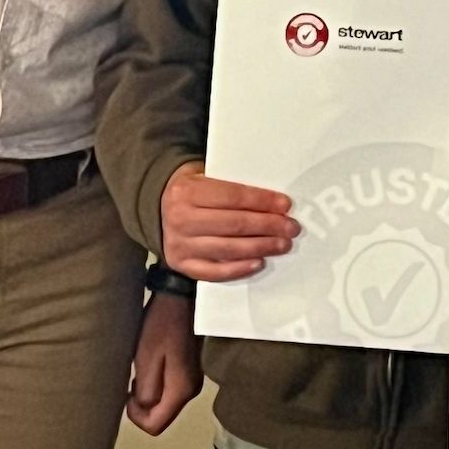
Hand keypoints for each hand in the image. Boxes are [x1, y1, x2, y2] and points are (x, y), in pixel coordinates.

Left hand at [126, 291, 201, 435]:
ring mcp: (193, 380)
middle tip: (132, 378)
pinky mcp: (189, 370)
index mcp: (181, 390)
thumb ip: (145, 391)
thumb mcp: (146, 359)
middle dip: (141, 404)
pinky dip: (155, 382)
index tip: (127, 392)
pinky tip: (150, 362)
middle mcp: (191, 391)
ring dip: (147, 392)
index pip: (155, 426)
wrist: (181, 297)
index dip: (135, 416)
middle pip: (161, 415)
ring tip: (140, 368)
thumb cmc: (160, 326)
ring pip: (164, 403)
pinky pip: (169, 389)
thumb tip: (144, 408)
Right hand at [160, 162, 299, 281]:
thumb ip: (231, 187)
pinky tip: (259, 262)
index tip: (285, 205)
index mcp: (187, 191)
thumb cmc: (193, 190)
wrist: (157, 206)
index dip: (263, 201)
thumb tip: (274, 202)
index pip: (233, 197)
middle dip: (269, 226)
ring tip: (283, 244)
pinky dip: (239, 269)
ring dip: (261, 247)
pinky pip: (214, 271)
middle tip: (291, 228)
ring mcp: (179, 244)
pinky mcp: (180, 264)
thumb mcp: (205, 177)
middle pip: (235, 224)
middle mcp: (180, 218)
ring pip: (228, 249)